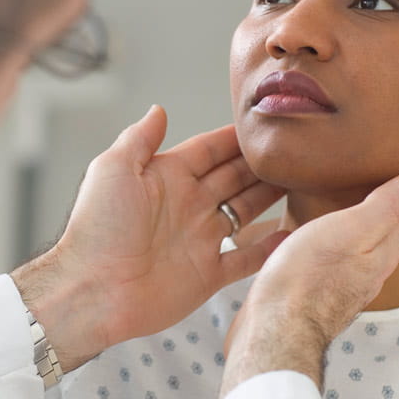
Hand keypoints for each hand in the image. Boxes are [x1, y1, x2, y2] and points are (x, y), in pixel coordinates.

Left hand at [12, 105, 285, 371]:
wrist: (92, 290)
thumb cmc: (97, 227)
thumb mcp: (113, 169)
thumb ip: (139, 138)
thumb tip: (159, 108)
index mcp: (167, 177)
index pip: (210, 149)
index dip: (236, 137)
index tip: (268, 122)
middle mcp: (188, 205)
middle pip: (235, 177)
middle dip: (263, 163)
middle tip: (298, 149)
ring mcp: (200, 240)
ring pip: (246, 212)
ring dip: (271, 198)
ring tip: (306, 183)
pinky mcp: (208, 275)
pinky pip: (247, 259)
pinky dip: (270, 249)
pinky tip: (295, 234)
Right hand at [220, 163, 398, 396]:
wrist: (276, 331)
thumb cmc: (305, 277)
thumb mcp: (347, 231)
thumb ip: (383, 208)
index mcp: (382, 252)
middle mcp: (371, 270)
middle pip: (393, 229)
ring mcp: (348, 284)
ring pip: (370, 245)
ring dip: (376, 222)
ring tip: (373, 203)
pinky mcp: (323, 293)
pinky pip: (345, 257)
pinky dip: (348, 239)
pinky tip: (333, 237)